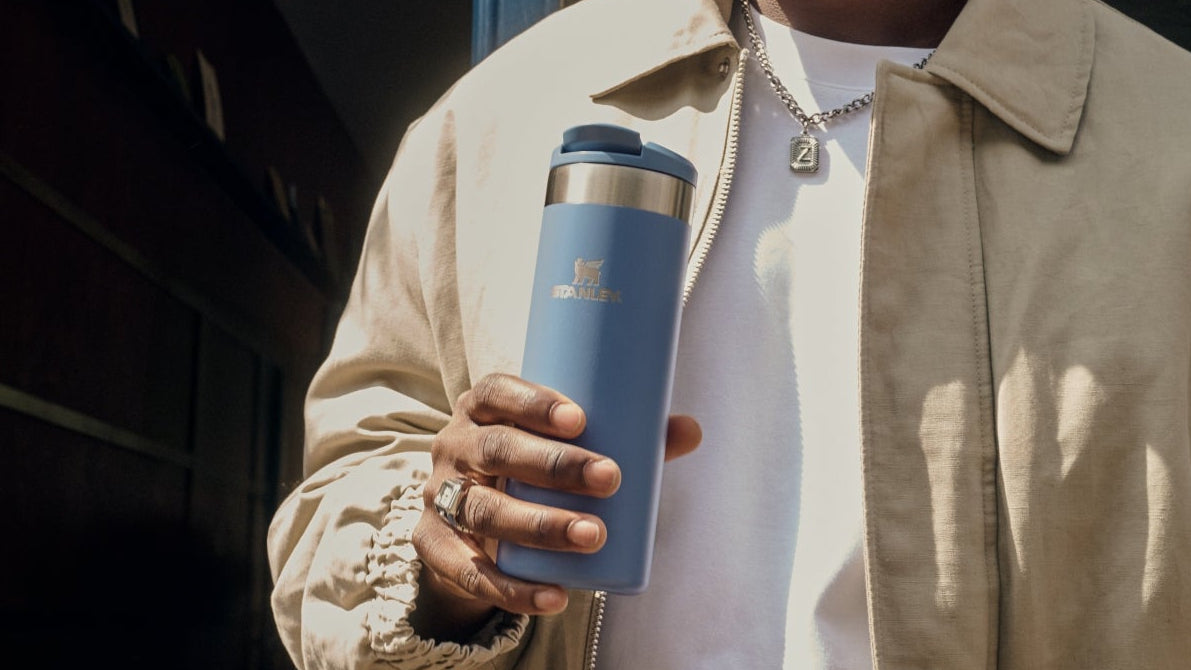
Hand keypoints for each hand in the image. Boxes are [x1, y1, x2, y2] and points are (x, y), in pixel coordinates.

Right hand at [410, 372, 700, 640]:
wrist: (470, 524)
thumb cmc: (532, 468)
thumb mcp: (565, 447)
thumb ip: (627, 438)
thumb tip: (691, 430)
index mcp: (482, 409)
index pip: (496, 391)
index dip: (533, 402)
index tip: (581, 418)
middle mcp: (455, 447)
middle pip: (496, 450)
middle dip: (554, 465)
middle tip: (611, 477)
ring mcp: (440, 497)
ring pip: (484, 509)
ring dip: (540, 525)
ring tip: (593, 535)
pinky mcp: (435, 547)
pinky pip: (468, 571)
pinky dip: (511, 588)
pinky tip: (554, 595)